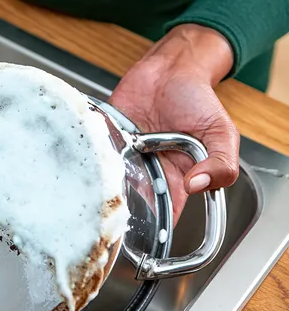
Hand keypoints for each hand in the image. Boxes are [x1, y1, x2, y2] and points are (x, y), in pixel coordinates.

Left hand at [109, 24, 239, 224]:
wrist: (171, 68)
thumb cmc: (196, 101)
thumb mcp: (221, 132)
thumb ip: (222, 161)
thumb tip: (199, 184)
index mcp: (176, 181)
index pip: (163, 217)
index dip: (153, 233)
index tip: (143, 242)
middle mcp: (147, 175)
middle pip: (129, 207)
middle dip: (121, 216)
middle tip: (114, 219)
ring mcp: (124, 161)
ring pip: (108, 189)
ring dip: (103, 193)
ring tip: (100, 197)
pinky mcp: (105, 144)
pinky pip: (94, 161)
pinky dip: (89, 166)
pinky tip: (89, 170)